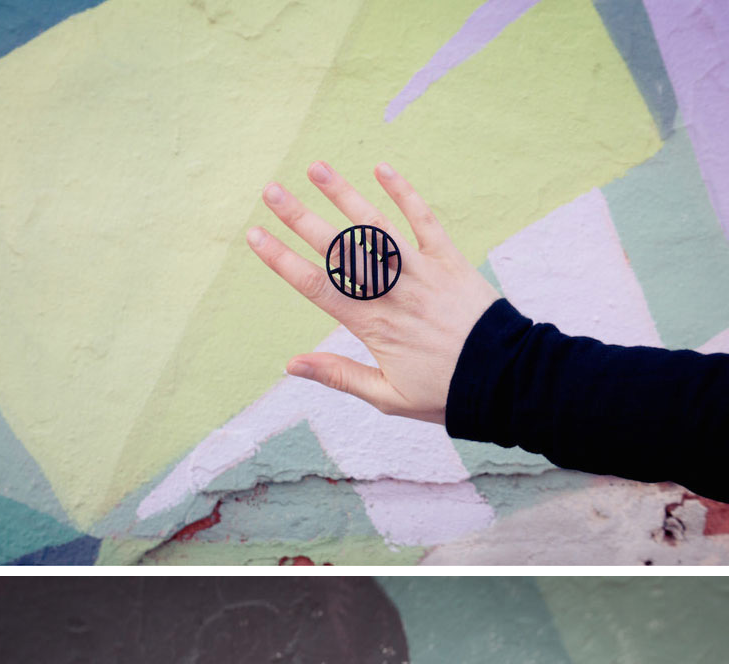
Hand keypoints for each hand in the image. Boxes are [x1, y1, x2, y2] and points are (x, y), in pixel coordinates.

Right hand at [247, 160, 498, 424]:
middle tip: (271, 190)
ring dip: (345, 195)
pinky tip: (382, 169)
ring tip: (317, 168)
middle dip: (301, 218)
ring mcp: (420, 271)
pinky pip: (424, 220)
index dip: (282, 260)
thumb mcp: (388, 398)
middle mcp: (391, 291)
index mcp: (372, 325)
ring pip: (375, 226)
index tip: (255, 236)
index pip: (316, 286)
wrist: (504, 379)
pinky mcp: (449, 261)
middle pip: (337, 248)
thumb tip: (292, 365)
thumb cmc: (445, 393)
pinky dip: (403, 193)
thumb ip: (340, 376)